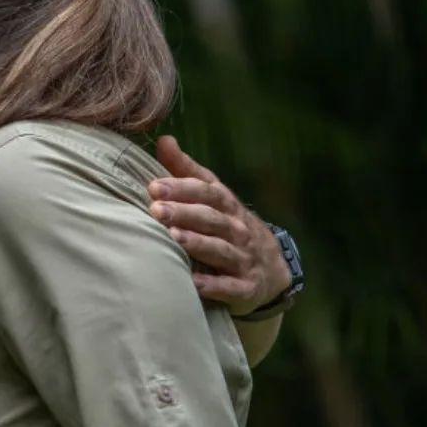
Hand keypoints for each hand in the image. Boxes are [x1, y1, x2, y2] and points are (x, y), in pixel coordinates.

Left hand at [147, 135, 291, 315]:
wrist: (272, 269)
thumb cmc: (228, 225)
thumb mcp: (213, 196)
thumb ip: (187, 170)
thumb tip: (163, 139)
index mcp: (227, 205)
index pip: (206, 191)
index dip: (182, 187)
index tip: (154, 186)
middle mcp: (237, 229)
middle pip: (211, 218)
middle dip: (184, 213)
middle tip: (156, 210)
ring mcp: (243, 258)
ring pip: (220, 249)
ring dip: (197, 243)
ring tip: (174, 238)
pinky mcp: (245, 287)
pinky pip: (230, 286)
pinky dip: (213, 285)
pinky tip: (193, 283)